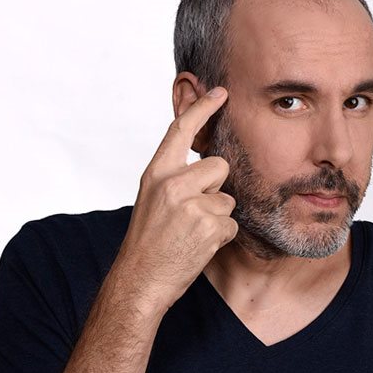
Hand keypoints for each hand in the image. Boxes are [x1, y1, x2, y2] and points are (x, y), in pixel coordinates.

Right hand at [112, 87, 237, 309]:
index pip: (181, 130)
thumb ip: (175, 177)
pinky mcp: (209, 226)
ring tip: (191, 232)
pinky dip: (221, 236)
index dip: (202, 107)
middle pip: (219, 166)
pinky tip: (199, 245)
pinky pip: (232, 223)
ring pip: (227, 198)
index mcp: (156, 173)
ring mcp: (192, 205)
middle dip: (215, 186)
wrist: (140, 279)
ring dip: (217, 216)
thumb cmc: (147, 241)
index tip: (220, 93)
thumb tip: (208, 165)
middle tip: (193, 211)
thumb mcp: (152, 198)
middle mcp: (173, 183)